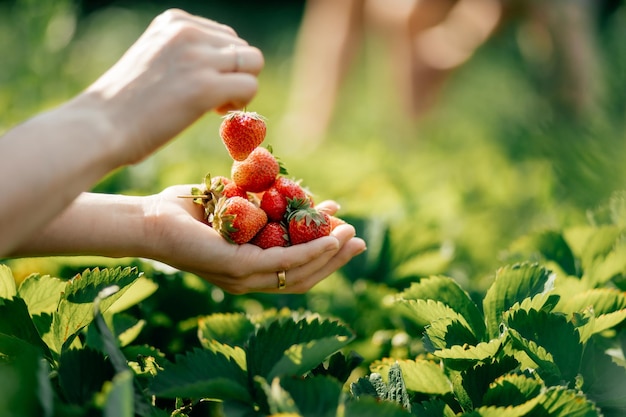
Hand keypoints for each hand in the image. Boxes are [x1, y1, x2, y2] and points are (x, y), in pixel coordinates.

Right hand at [83, 8, 264, 164]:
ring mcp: (198, 58)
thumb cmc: (122, 103)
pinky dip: (241, 103)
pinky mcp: (206, 87)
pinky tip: (215, 113)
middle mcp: (188, 31)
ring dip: (242, 88)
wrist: (98, 127)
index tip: (200, 84)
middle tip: (211, 100)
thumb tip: (222, 65)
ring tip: (215, 106)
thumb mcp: (153, 59)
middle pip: (243, 49)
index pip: (224, 35)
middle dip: (234, 75)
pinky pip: (250, 86)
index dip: (221, 65)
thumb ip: (183, 53)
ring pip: (253, 63)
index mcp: (175, 21)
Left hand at [145, 185, 366, 293]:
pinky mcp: (236, 268)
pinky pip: (283, 261)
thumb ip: (258, 208)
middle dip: (335, 258)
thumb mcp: (232, 207)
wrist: (148, 218)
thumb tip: (282, 192)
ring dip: (330, 254)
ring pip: (299, 272)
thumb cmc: (186, 211)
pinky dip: (310, 250)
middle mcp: (248, 280)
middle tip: (359, 240)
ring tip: (351, 235)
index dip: (325, 255)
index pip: (295, 269)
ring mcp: (243, 278)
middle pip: (304, 276)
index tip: (345, 233)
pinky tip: (329, 237)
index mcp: (249, 269)